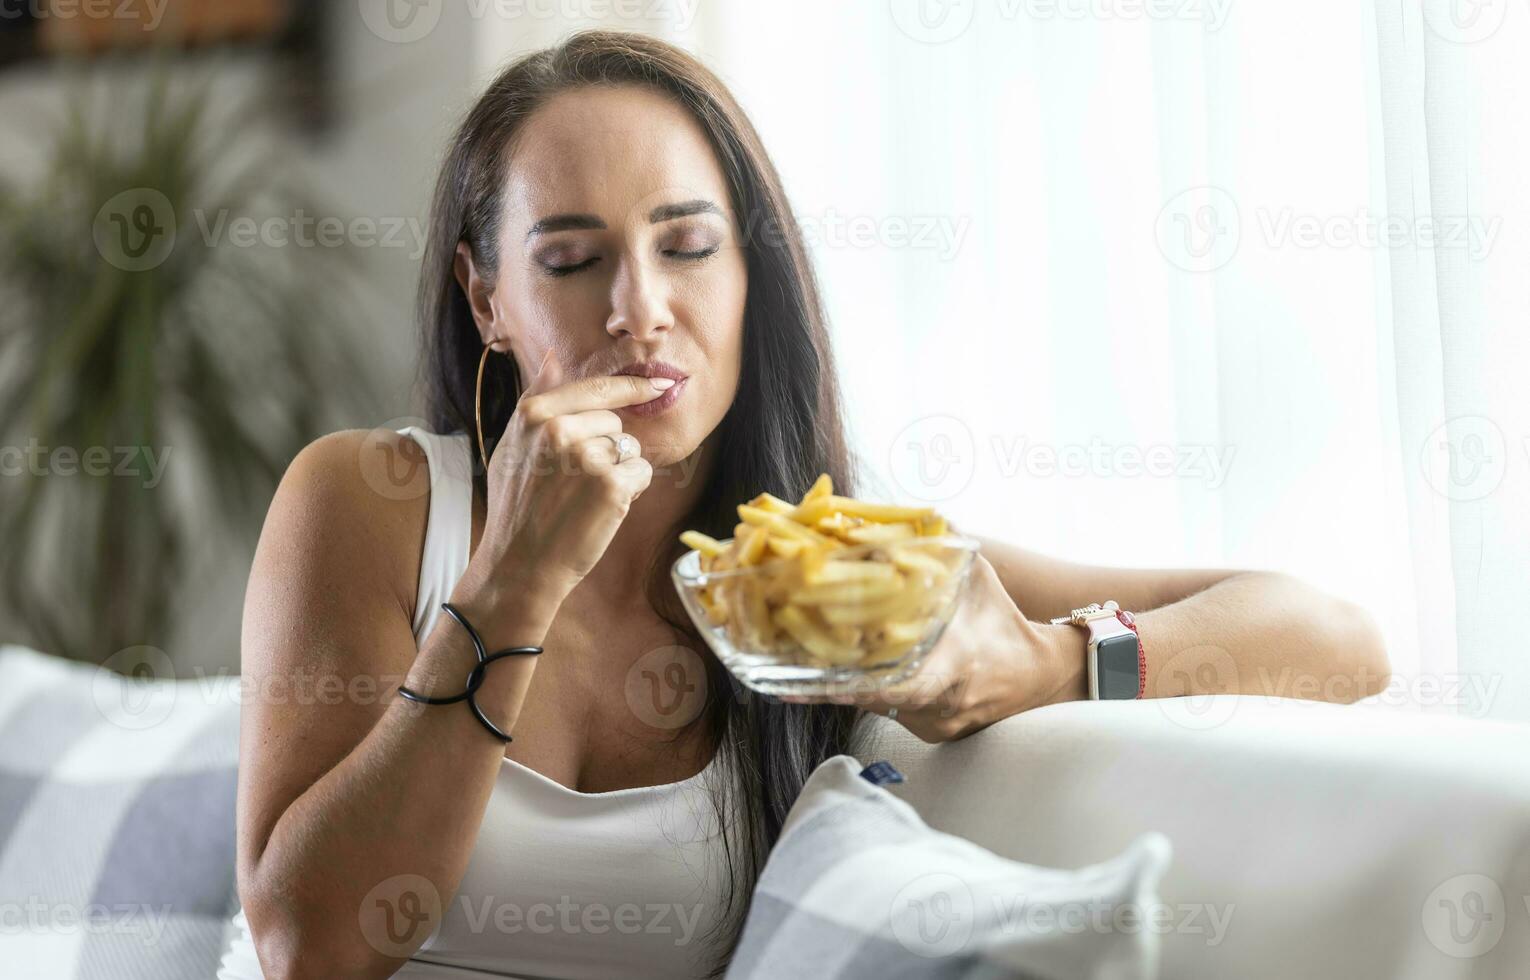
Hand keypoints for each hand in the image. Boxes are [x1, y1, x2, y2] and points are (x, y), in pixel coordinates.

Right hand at [454, 348, 670, 629]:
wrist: (519, 565)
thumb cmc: (516, 506)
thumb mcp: (512, 445)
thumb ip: (536, 398)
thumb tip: (552, 357)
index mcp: (535, 415)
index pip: (597, 387)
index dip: (632, 386)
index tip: (658, 383)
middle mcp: (560, 430)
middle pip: (615, 422)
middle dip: (607, 447)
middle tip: (577, 481)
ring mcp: (587, 457)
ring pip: (630, 448)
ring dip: (619, 471)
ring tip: (585, 496)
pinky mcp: (611, 485)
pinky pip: (642, 473)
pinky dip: (631, 491)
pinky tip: (601, 508)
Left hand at [786, 553, 1080, 741]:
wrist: (1038, 677)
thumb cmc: (1005, 624)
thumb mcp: (978, 579)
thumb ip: (940, 548)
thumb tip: (887, 518)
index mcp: (953, 671)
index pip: (895, 689)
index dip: (848, 689)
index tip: (803, 683)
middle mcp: (938, 707)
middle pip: (870, 699)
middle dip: (826, 678)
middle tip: (781, 657)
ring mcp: (929, 725)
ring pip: (873, 704)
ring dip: (839, 681)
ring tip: (795, 656)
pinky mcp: (923, 731)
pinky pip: (885, 709)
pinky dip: (863, 688)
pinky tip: (836, 668)